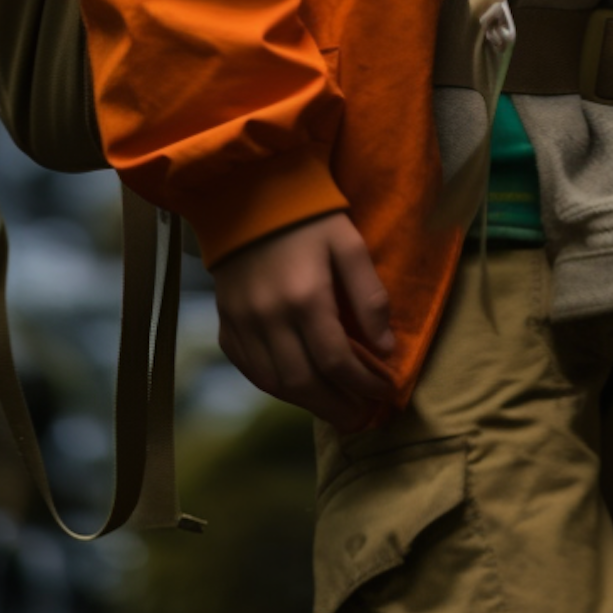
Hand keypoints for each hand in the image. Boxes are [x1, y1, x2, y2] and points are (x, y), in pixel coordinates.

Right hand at [212, 209, 395, 429]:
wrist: (249, 194)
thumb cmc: (310, 218)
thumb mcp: (349, 244)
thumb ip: (370, 296)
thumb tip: (385, 348)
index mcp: (305, 297)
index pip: (337, 361)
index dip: (363, 385)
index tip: (385, 393)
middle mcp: (269, 318)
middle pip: (304, 383)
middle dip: (337, 408)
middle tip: (361, 418)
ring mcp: (242, 324)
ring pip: (275, 384)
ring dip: (308, 404)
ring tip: (335, 409)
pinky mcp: (226, 324)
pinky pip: (250, 370)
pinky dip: (276, 387)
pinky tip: (298, 387)